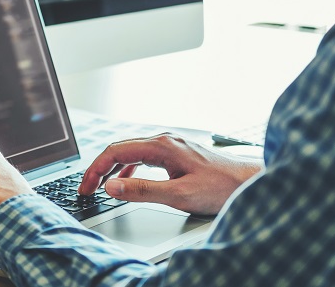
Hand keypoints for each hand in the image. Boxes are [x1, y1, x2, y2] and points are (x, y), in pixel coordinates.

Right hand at [79, 134, 262, 215]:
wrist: (248, 183)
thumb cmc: (220, 188)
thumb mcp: (178, 195)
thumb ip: (142, 191)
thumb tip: (111, 187)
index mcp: (161, 146)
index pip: (116, 152)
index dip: (96, 169)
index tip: (86, 186)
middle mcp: (163, 140)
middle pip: (120, 150)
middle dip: (100, 169)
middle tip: (87, 189)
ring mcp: (169, 145)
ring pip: (130, 153)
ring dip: (113, 169)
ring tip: (101, 187)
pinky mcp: (175, 153)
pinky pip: (143, 157)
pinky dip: (128, 169)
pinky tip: (127, 182)